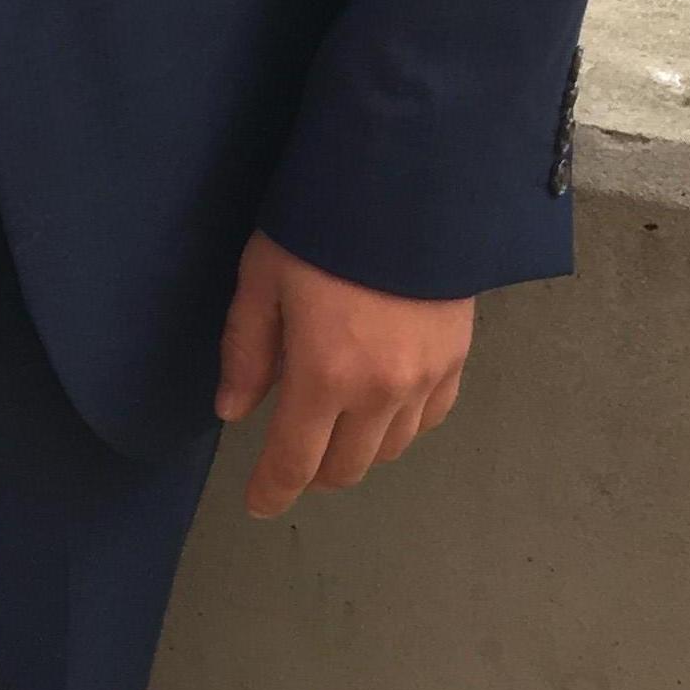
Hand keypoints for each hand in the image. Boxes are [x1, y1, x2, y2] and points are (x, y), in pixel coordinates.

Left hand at [214, 230, 472, 516]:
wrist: (405, 184)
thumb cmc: (318, 224)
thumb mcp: (262, 276)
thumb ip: (247, 348)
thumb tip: (233, 411)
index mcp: (323, 376)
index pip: (294, 460)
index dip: (273, 490)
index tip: (258, 505)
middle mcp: (380, 394)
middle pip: (346, 467)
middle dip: (313, 471)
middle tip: (290, 455)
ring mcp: (425, 380)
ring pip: (389, 449)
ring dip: (356, 450)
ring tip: (332, 426)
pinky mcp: (456, 360)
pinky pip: (429, 419)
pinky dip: (401, 426)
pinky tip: (382, 405)